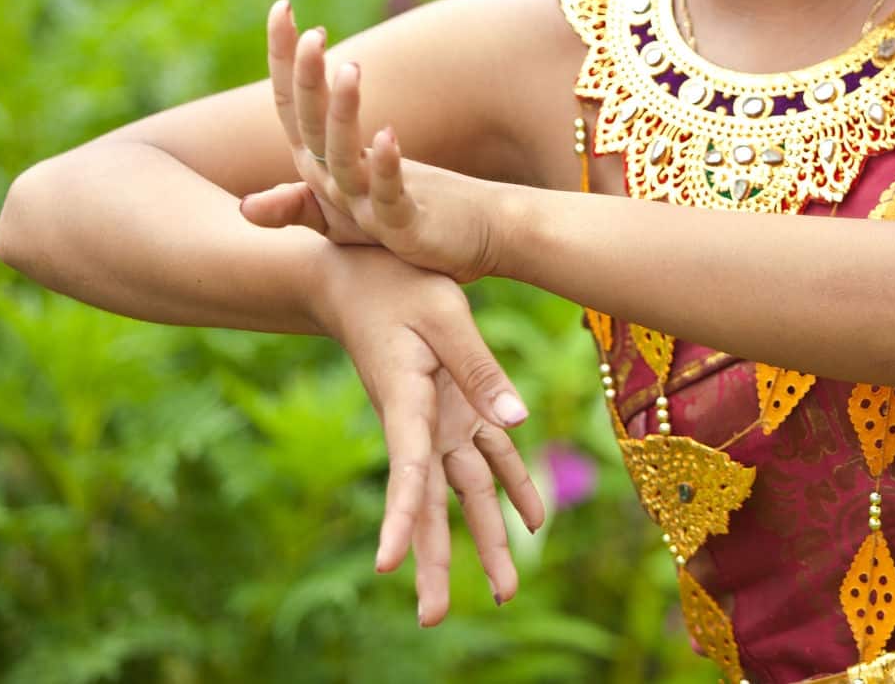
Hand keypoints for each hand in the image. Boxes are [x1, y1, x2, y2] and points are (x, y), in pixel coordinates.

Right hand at [247, 0, 505, 283]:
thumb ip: (302, 177)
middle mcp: (334, 185)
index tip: (283, 5)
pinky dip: (386, 165)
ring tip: (352, 69)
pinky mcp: (401, 227)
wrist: (461, 244)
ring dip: (344, 114)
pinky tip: (388, 135)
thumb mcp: (347, 192)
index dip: (281, 58)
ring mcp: (366, 208)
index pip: (291, 104)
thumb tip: (246, 196)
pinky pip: (389, 195)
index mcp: (319, 165)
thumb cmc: (403, 210)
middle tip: (315, 35)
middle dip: (308, 80)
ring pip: (344, 159)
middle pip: (310, 126)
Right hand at [313, 247, 546, 624]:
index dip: (399, 520)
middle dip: (433, 562)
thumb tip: (518, 422)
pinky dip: (512, 486)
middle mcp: (420, 425)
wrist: (362, 275)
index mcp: (407, 402)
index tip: (386, 566)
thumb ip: (480, 368)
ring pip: (464, 492)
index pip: (406, 471)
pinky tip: (533, 522)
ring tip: (504, 593)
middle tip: (433, 619)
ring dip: (484, 539)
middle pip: (430, 504)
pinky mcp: (456, 411)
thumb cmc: (399, 285)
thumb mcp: (444, 313)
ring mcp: (439, 422)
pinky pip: (488, 458)